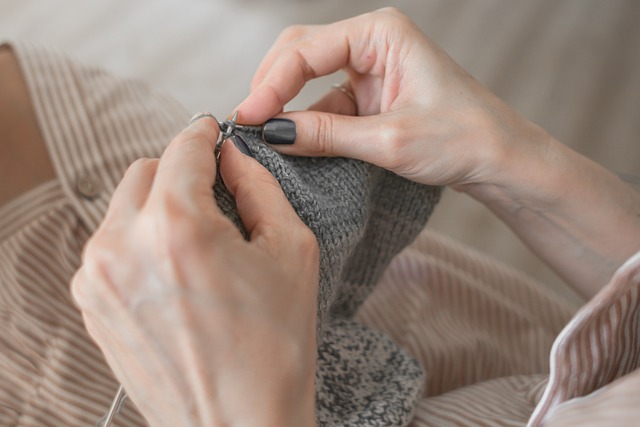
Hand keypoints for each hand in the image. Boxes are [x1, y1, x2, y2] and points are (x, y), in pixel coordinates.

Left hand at [71, 117, 319, 426]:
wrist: (240, 425)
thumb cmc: (275, 347)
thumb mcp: (290, 250)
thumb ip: (259, 187)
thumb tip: (234, 156)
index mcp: (176, 227)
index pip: (182, 148)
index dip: (204, 134)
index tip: (214, 133)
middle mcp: (122, 247)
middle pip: (145, 172)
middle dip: (180, 173)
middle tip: (216, 197)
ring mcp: (97, 279)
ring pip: (124, 209)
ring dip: (159, 209)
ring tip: (199, 245)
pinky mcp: (91, 306)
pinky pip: (112, 248)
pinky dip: (142, 243)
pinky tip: (177, 274)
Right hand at [236, 7, 543, 189]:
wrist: (501, 160)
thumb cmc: (463, 138)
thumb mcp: (388, 140)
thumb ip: (326, 135)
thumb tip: (272, 134)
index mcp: (380, 32)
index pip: (306, 49)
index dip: (270, 84)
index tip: (248, 118)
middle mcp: (371, 43)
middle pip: (300, 54)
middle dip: (271, 87)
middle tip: (247, 124)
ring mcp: (369, 70)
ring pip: (309, 81)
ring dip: (286, 109)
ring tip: (263, 138)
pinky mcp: (369, 98)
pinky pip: (326, 106)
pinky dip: (307, 124)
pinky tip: (292, 144)